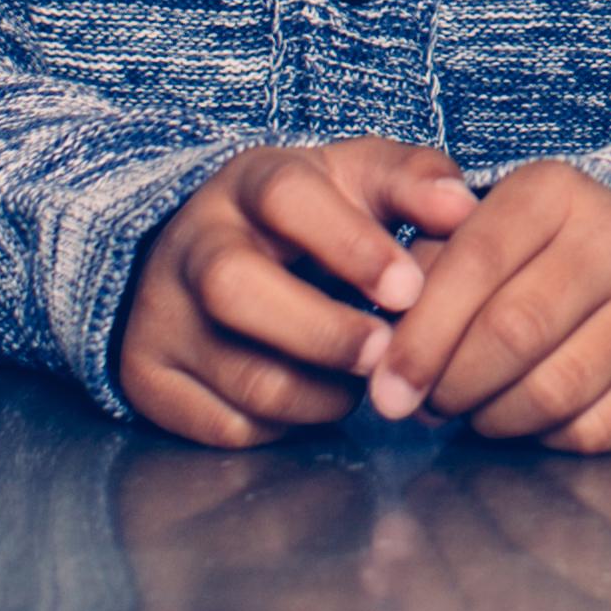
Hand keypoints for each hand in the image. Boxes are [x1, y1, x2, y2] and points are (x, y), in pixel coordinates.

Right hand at [114, 139, 479, 446]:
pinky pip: (228, 427)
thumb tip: (461, 207)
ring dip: (322, 392)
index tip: (409, 289)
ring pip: (242, 375)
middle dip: (324, 332)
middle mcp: (189, 246)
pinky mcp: (149, 379)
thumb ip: (412, 183)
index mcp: (247, 183)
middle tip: (387, 353)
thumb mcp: (356, 182)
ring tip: (365, 377)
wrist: (204, 257)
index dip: (350, 244)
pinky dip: (287, 426)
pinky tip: (316, 398)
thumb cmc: (307, 222)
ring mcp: (160, 317)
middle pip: (235, 288)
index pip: (286, 198)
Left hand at [362, 159, 610, 452]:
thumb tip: (386, 348)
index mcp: (554, 192)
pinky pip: (596, 429)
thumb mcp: (481, 232)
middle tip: (424, 407)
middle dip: (451, 384)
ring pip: (554, 389)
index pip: (475, 262)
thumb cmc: (536, 257)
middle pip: (514, 331)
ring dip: (494, 419)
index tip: (386, 388)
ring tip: (472, 412)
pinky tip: (529, 419)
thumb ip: (426, 273)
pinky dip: (547, 439)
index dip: (422, 335)